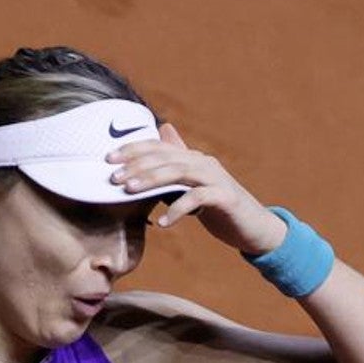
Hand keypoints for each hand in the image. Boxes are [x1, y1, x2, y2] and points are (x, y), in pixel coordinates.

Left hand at [106, 123, 287, 254]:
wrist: (255, 227)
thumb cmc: (219, 207)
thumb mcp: (192, 187)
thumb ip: (175, 167)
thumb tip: (161, 135)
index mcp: (193, 159)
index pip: (159, 147)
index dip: (133, 149)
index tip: (108, 158)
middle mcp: (204, 163)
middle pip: (166, 157)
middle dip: (137, 165)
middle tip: (114, 177)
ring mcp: (216, 179)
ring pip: (179, 171)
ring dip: (152, 180)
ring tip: (130, 191)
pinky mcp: (226, 198)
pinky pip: (198, 198)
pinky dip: (178, 209)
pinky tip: (163, 222)